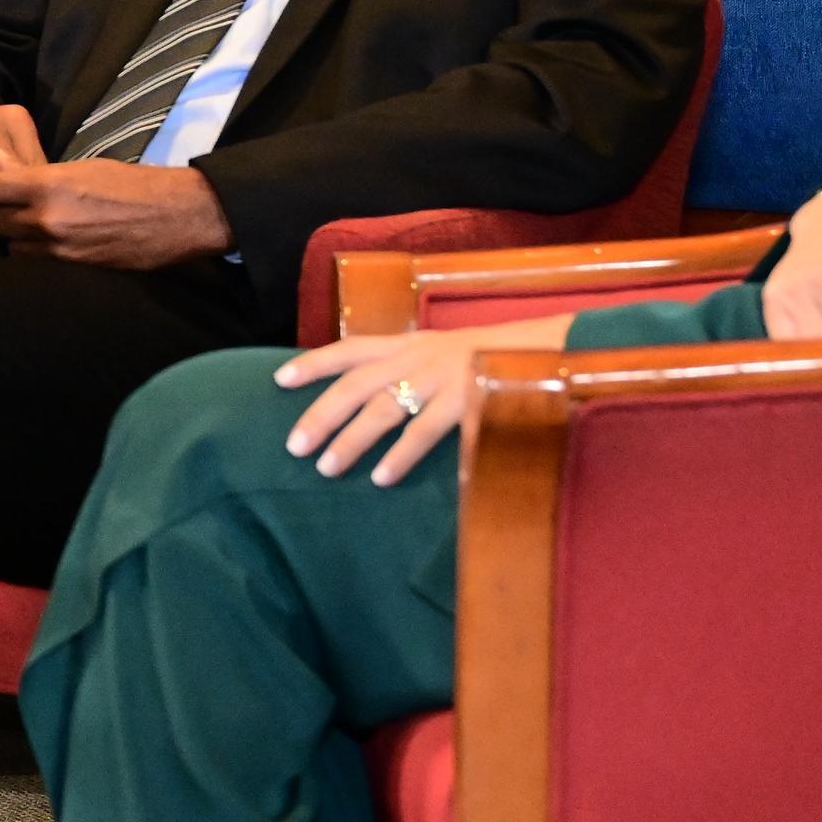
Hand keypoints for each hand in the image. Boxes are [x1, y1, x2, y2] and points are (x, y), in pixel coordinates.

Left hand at [0, 154, 227, 267]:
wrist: (174, 216)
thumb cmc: (129, 184)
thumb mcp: (80, 167)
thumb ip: (32, 169)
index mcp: (48, 186)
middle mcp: (47, 220)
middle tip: (11, 203)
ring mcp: (58, 249)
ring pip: (10, 245)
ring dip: (14, 234)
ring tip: (32, 222)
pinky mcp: (70, 269)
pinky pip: (33, 261)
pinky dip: (32, 251)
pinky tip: (46, 240)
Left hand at [271, 312, 578, 486]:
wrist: (543, 350)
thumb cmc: (481, 358)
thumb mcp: (437, 352)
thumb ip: (403, 367)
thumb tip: (362, 397)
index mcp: (406, 344)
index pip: (349, 349)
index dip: (313, 363)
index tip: (279, 380)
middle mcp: (416, 357)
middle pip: (355, 384)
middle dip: (321, 414)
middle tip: (293, 446)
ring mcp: (440, 378)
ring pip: (383, 409)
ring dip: (352, 440)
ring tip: (326, 468)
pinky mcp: (464, 401)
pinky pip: (425, 431)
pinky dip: (401, 455)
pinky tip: (382, 477)